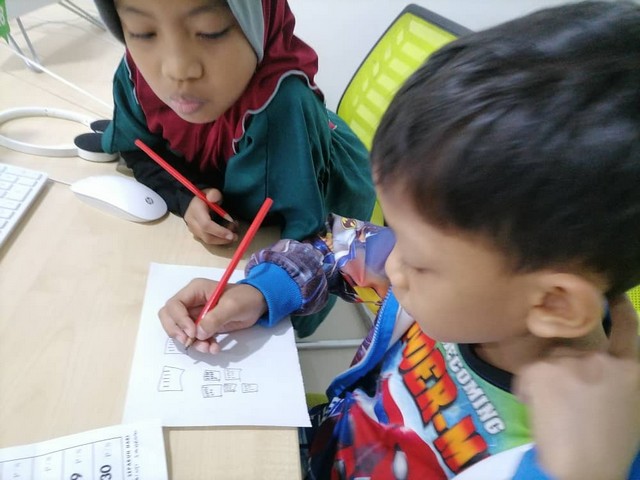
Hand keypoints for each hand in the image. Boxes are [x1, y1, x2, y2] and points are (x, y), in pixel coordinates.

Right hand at [158, 278, 267, 353]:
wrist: (258, 305)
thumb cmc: (245, 299)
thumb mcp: (232, 306)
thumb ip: (215, 318)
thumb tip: (198, 333)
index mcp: (195, 290)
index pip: (174, 305)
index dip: (179, 320)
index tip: (192, 333)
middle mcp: (191, 301)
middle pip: (169, 317)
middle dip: (177, 332)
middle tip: (189, 342)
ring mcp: (196, 314)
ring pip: (181, 331)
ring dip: (192, 342)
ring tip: (208, 348)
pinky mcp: (203, 326)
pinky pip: (194, 338)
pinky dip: (201, 345)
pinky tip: (214, 347)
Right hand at [184, 188, 237, 244]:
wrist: (194, 203)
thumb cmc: (206, 197)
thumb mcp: (211, 192)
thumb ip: (214, 194)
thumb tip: (213, 198)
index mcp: (195, 211)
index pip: (206, 225)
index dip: (219, 231)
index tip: (231, 235)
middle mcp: (192, 223)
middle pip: (207, 236)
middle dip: (223, 239)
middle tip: (235, 236)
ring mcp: (193, 230)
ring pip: (208, 240)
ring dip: (222, 240)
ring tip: (233, 233)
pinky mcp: (197, 235)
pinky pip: (208, 240)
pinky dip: (219, 240)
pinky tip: (226, 234)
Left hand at [514, 295, 639, 479]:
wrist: (586, 470)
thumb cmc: (609, 447)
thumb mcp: (629, 405)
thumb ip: (616, 377)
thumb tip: (599, 365)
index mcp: (631, 368)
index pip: (628, 328)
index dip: (620, 309)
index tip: (613, 296)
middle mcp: (602, 358)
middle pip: (576, 347)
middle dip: (568, 364)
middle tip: (567, 391)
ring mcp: (570, 361)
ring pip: (551, 360)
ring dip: (549, 377)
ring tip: (556, 409)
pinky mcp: (541, 370)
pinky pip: (529, 372)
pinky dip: (529, 388)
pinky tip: (539, 408)